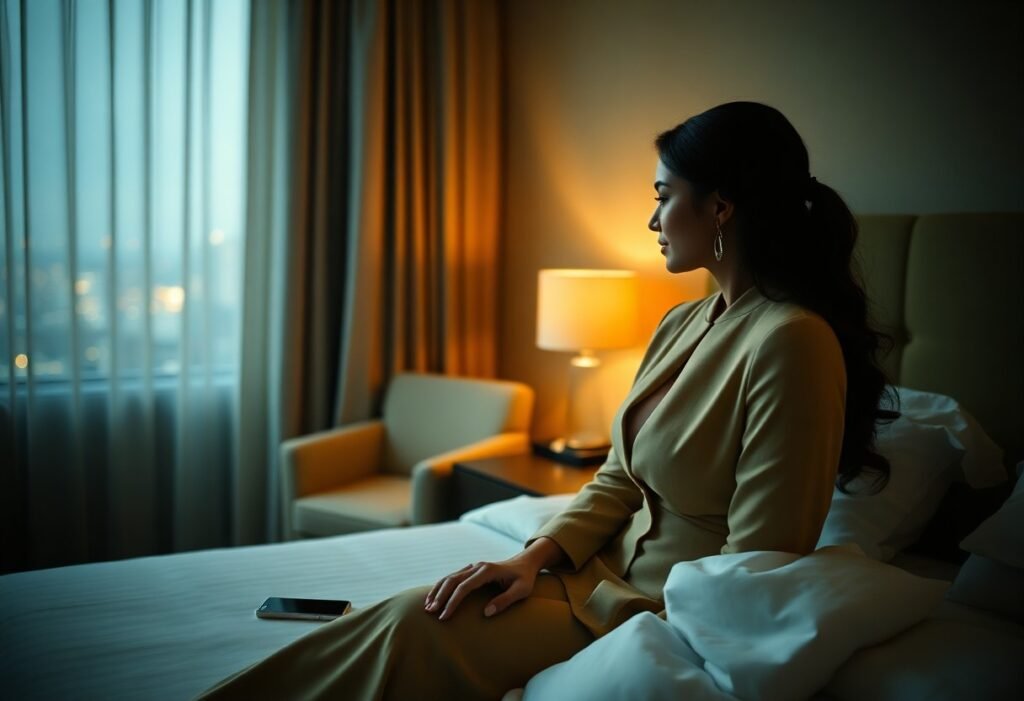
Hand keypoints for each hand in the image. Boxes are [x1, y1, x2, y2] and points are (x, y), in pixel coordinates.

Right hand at [424, 555, 538, 621]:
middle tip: (430, 612)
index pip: (465, 586)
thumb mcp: (522, 591)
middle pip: (452, 580)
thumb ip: (505, 600)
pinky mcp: (472, 570)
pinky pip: (452, 577)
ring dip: (437, 591)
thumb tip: (486, 613)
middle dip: (440, 596)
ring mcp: (473, 567)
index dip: (453, 601)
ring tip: (428, 607)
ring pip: (449, 577)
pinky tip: (434, 597)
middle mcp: (478, 567)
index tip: (445, 616)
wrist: (525, 563)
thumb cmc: (525, 578)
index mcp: (488, 571)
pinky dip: (441, 587)